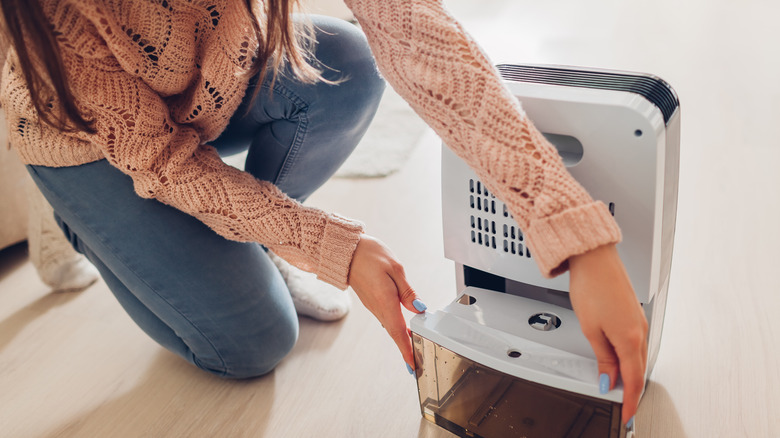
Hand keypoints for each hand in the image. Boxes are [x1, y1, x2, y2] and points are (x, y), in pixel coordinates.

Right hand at [347, 234, 424, 370]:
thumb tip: (419, 308)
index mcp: (385, 301)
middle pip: (395, 333)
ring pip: (390, 326)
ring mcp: (373, 306)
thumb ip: (408, 291)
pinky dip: (396, 327)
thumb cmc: (369, 255)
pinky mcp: (372, 301)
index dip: (407, 350)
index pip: (399, 331)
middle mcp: (377, 307)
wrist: (345, 251)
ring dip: (402, 339)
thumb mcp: (395, 268)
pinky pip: (386, 318)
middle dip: (406, 348)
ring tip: (414, 350)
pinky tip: (403, 328)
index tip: (413, 366)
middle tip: (417, 363)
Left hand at [568, 243, 647, 423]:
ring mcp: (639, 322)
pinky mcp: (634, 314)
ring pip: (638, 357)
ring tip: (619, 388)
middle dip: (632, 391)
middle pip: (637, 370)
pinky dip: (629, 358)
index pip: (633, 380)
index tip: (627, 416)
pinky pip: (636, 344)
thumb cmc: (591, 286)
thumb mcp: (591, 329)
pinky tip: (620, 361)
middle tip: (624, 407)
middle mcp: (640, 331)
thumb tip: (608, 380)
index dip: (630, 402)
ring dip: (630, 374)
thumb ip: (603, 358)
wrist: (594, 257)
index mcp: (630, 339)